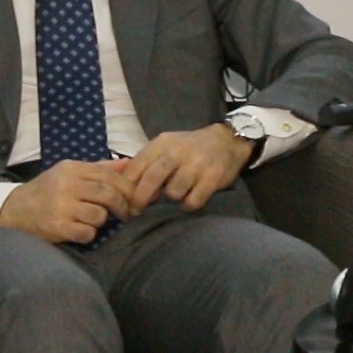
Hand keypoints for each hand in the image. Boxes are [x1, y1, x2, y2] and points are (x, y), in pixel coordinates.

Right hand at [0, 159, 136, 243]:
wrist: (13, 210)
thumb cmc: (48, 190)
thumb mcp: (70, 173)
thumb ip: (100, 169)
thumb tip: (129, 164)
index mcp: (72, 169)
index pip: (110, 176)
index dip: (128, 188)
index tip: (134, 198)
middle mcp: (67, 185)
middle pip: (109, 195)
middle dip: (122, 206)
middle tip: (125, 214)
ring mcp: (61, 207)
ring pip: (100, 215)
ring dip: (102, 221)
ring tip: (92, 220)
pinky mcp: (58, 227)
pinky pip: (88, 233)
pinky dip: (88, 234)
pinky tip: (80, 230)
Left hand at [125, 125, 252, 212]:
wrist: (228, 141)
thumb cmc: (190, 148)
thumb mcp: (166, 147)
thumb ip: (147, 163)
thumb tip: (126, 189)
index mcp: (162, 143)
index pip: (136, 166)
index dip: (127, 187)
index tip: (124, 201)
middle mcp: (178, 151)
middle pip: (152, 178)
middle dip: (141, 199)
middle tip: (137, 211)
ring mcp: (197, 164)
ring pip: (173, 192)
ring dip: (172, 198)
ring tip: (178, 194)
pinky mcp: (214, 177)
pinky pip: (193, 201)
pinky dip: (189, 205)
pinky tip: (192, 198)